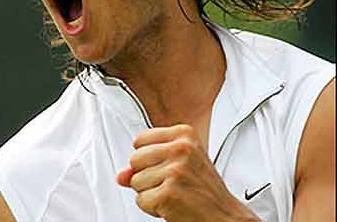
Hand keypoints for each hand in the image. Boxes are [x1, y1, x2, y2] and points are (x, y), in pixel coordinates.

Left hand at [116, 124, 259, 221]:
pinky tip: (171, 204)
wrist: (225, 215)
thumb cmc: (204, 189)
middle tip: (169, 182)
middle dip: (145, 175)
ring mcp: (175, 169)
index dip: (146, 157)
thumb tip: (121, 175)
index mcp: (184, 134)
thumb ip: (149, 162)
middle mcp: (181, 148)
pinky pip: (141, 200)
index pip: (140, 139)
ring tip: (172, 192)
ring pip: (135, 181)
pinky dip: (152, 207)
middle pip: (135, 159)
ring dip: (149, 192)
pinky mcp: (169, 192)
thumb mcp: (181, 163)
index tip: (162, 164)